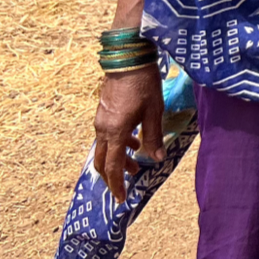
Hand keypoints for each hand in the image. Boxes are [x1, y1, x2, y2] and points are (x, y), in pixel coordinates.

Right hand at [92, 62, 163, 204]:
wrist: (127, 59)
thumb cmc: (144, 84)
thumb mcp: (154, 111)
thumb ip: (154, 136)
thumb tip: (157, 159)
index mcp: (115, 131)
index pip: (112, 166)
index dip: (116, 184)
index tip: (121, 199)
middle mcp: (103, 128)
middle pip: (102, 161)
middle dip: (113, 176)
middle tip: (126, 186)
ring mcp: (100, 120)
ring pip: (104, 148)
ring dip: (117, 159)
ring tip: (135, 165)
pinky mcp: (103, 112)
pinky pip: (106, 136)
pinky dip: (117, 145)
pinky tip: (133, 142)